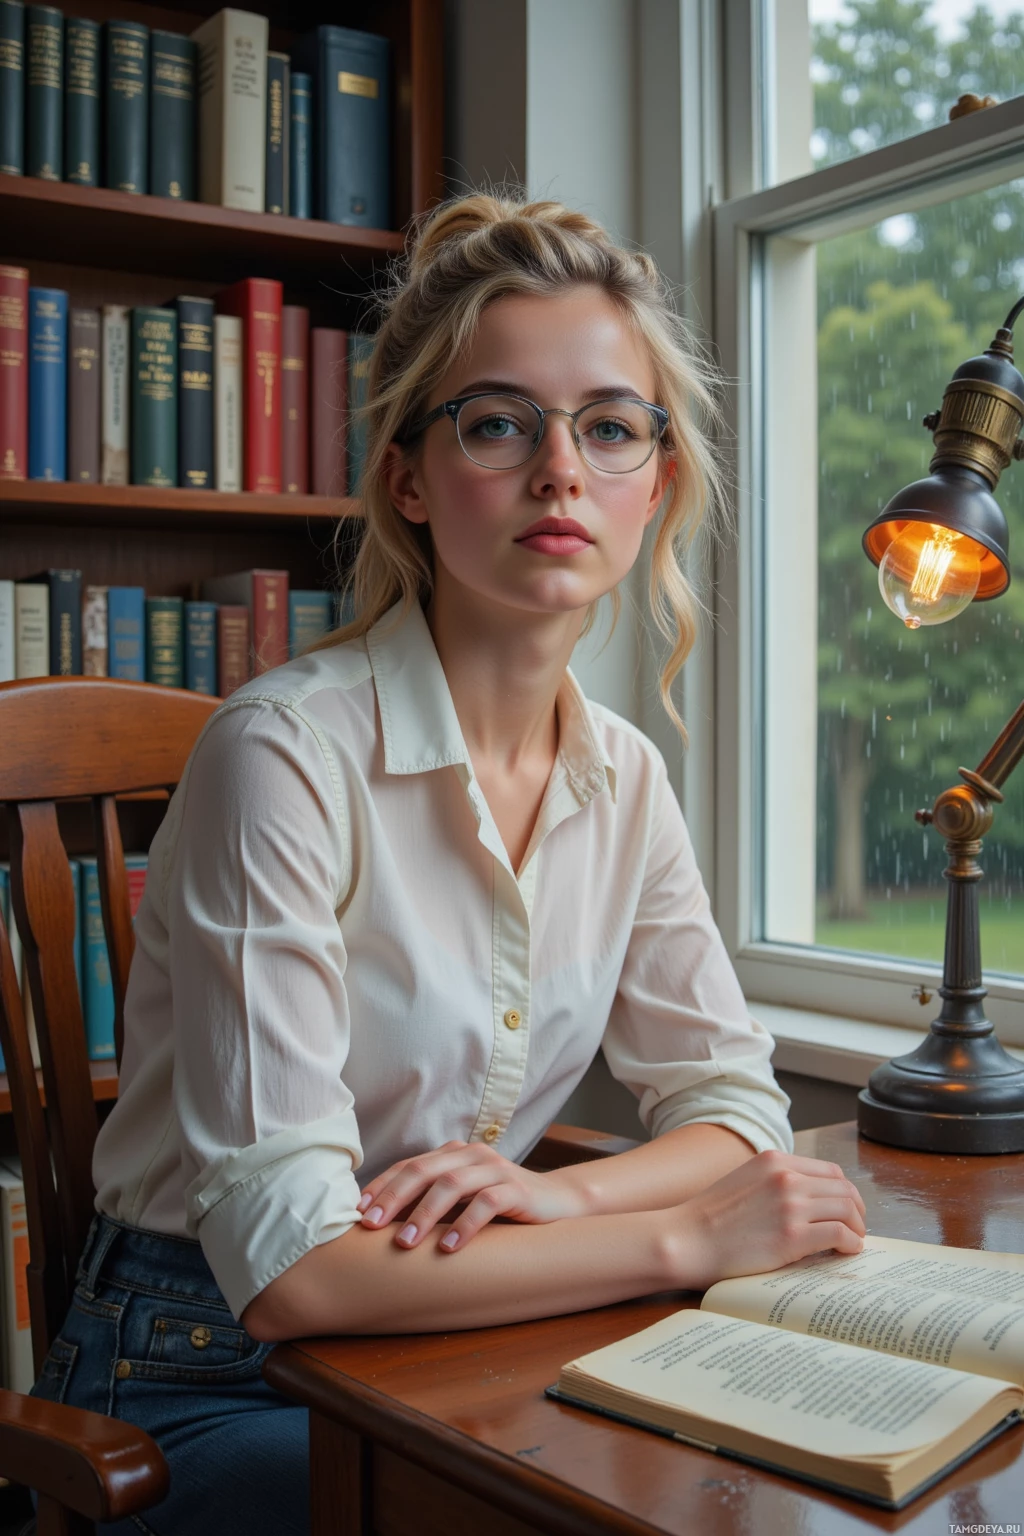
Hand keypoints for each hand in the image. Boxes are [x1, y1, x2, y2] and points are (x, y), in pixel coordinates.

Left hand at [355, 1140, 588, 1251]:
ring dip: (424, 1214)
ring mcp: (495, 1169)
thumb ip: (433, 1200)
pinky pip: (486, 1202)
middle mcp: (471, 1154)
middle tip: (370, 1226)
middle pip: (424, 1170)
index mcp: (453, 1153)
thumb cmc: (500, 1205)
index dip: (382, 1186)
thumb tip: (383, 1224)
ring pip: (451, 1183)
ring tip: (405, 1243)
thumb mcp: (463, 1198)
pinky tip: (449, 1247)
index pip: (409, 1165)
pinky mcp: (516, 1189)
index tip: (357, 1211)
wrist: (557, 1202)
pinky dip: (464, 1224)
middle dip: (393, 1198)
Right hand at [667, 1149, 867, 1289]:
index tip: (848, 1207)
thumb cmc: (710, 1218)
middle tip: (857, 1227)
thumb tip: (810, 1200)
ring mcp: (791, 1204)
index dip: (845, 1190)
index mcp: (775, 1160)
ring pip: (847, 1209)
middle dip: (857, 1209)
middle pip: (843, 1188)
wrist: (687, 1239)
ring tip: (854, 1240)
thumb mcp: (745, 1180)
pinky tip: (847, 1250)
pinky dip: (851, 1242)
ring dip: (857, 1227)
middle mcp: (786, 1176)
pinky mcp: (793, 1235)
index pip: (829, 1170)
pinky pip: (840, 1233)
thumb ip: (776, 1182)